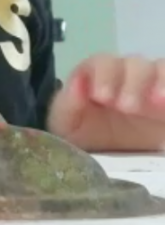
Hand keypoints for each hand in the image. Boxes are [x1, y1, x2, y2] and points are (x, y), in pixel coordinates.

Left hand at [47, 54, 164, 151]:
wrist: (114, 162)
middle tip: (128, 107)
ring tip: (157, 103)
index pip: (102, 63)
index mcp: (98, 76)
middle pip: (134, 64)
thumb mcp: (68, 126)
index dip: (103, 75)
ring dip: (160, 81)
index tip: (102, 97)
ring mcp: (153, 85)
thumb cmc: (86, 137)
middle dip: (131, 82)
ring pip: (159, 69)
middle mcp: (128, 74)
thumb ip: (68, 104)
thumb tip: (78, 82)